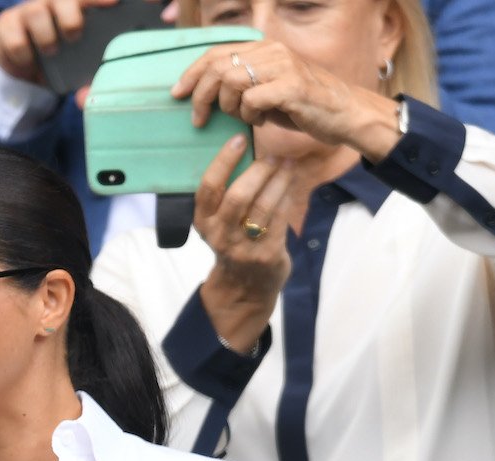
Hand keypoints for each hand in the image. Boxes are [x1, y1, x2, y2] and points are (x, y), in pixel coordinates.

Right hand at [0, 0, 121, 82]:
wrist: (25, 67)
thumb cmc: (61, 59)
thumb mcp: (80, 65)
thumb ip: (89, 77)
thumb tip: (85, 97)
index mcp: (76, 5)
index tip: (115, 2)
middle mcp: (52, 1)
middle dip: (70, 16)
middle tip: (74, 37)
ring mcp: (28, 9)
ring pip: (36, 11)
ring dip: (45, 36)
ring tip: (51, 52)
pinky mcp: (6, 23)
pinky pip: (15, 37)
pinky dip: (24, 54)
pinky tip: (29, 61)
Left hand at [171, 41, 399, 159]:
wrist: (344, 114)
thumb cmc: (302, 106)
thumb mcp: (266, 91)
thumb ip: (241, 86)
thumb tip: (203, 93)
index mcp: (264, 48)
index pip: (217, 53)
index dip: (192, 73)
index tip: (176, 93)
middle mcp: (273, 51)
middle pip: (218, 67)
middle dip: (201, 96)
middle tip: (199, 119)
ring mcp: (283, 66)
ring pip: (232, 82)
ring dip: (228, 107)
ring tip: (243, 118)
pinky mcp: (292, 86)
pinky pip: (252, 100)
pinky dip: (249, 115)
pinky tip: (260, 121)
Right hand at [191, 135, 293, 348]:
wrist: (244, 288)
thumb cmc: (233, 243)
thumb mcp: (218, 223)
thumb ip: (225, 195)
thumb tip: (246, 150)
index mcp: (202, 222)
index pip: (209, 187)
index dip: (223, 160)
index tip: (239, 139)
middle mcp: (219, 235)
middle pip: (238, 195)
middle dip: (259, 170)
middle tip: (273, 154)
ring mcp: (243, 247)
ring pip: (263, 205)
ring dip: (279, 180)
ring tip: (288, 164)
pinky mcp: (266, 255)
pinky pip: (280, 218)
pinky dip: (288, 197)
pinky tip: (292, 184)